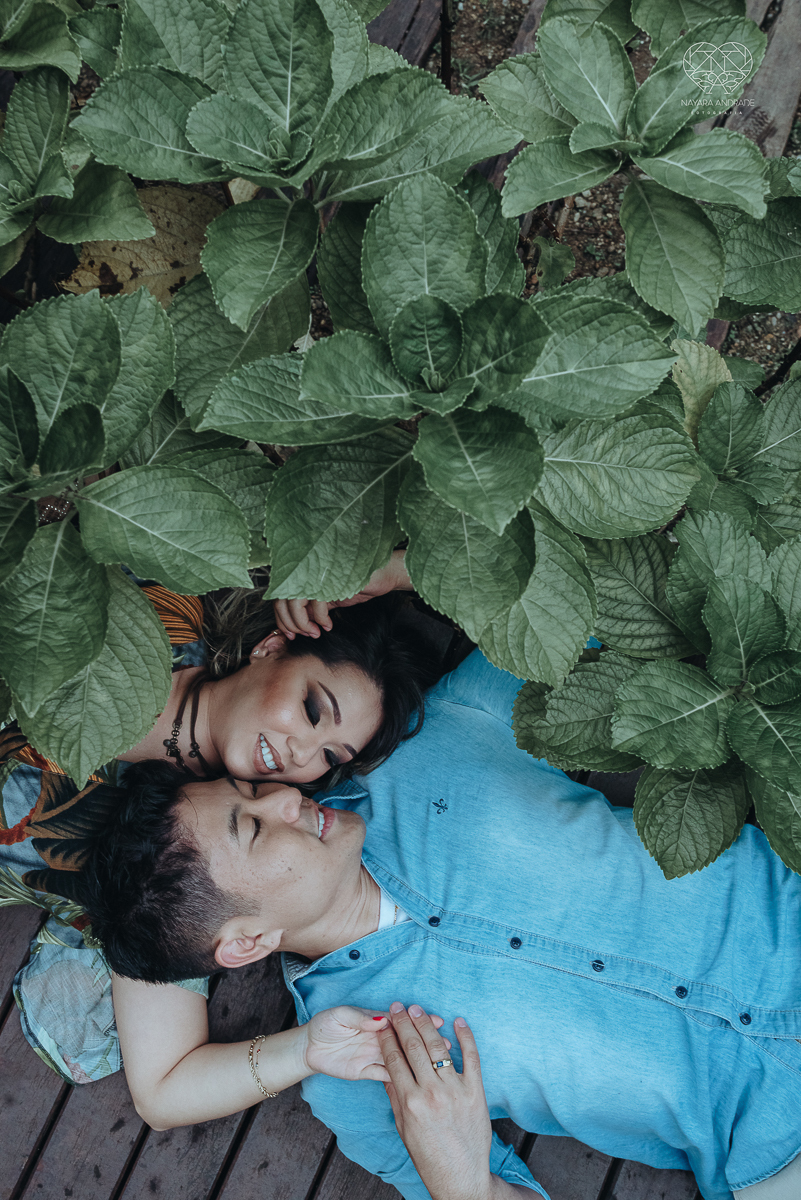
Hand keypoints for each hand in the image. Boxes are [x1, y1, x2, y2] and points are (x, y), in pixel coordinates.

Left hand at [273, 550, 410, 638]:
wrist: (383, 573)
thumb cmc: (357, 583)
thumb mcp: (328, 599)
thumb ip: (310, 607)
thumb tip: (295, 623)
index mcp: (304, 574)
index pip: (279, 596)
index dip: (282, 618)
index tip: (291, 633)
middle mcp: (306, 570)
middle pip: (281, 600)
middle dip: (290, 624)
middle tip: (301, 635)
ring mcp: (316, 573)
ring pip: (294, 602)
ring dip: (302, 623)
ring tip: (315, 632)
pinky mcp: (328, 578)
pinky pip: (315, 603)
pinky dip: (319, 619)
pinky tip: (328, 624)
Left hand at [301, 1005, 447, 1083]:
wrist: (308, 1048)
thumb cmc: (325, 1025)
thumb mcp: (340, 1016)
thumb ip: (360, 1017)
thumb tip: (382, 1019)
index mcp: (375, 1021)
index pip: (400, 1022)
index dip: (418, 1022)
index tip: (438, 1021)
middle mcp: (379, 1039)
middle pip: (406, 1041)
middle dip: (425, 1041)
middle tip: (446, 1043)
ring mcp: (374, 1056)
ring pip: (401, 1059)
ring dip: (419, 1060)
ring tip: (440, 1062)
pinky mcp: (367, 1072)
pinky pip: (387, 1076)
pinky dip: (401, 1078)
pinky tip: (418, 1082)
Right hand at [379, 1003, 493, 1199]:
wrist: (460, 1177)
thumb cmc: (428, 1156)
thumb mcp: (403, 1127)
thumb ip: (395, 1095)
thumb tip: (387, 1067)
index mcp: (409, 1102)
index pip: (394, 1058)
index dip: (388, 1036)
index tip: (384, 1021)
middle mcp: (431, 1093)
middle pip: (414, 1047)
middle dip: (404, 1023)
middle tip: (399, 1007)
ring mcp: (455, 1091)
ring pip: (439, 1047)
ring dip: (427, 1024)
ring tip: (419, 1010)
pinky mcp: (475, 1092)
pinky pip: (471, 1057)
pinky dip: (466, 1036)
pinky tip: (459, 1022)